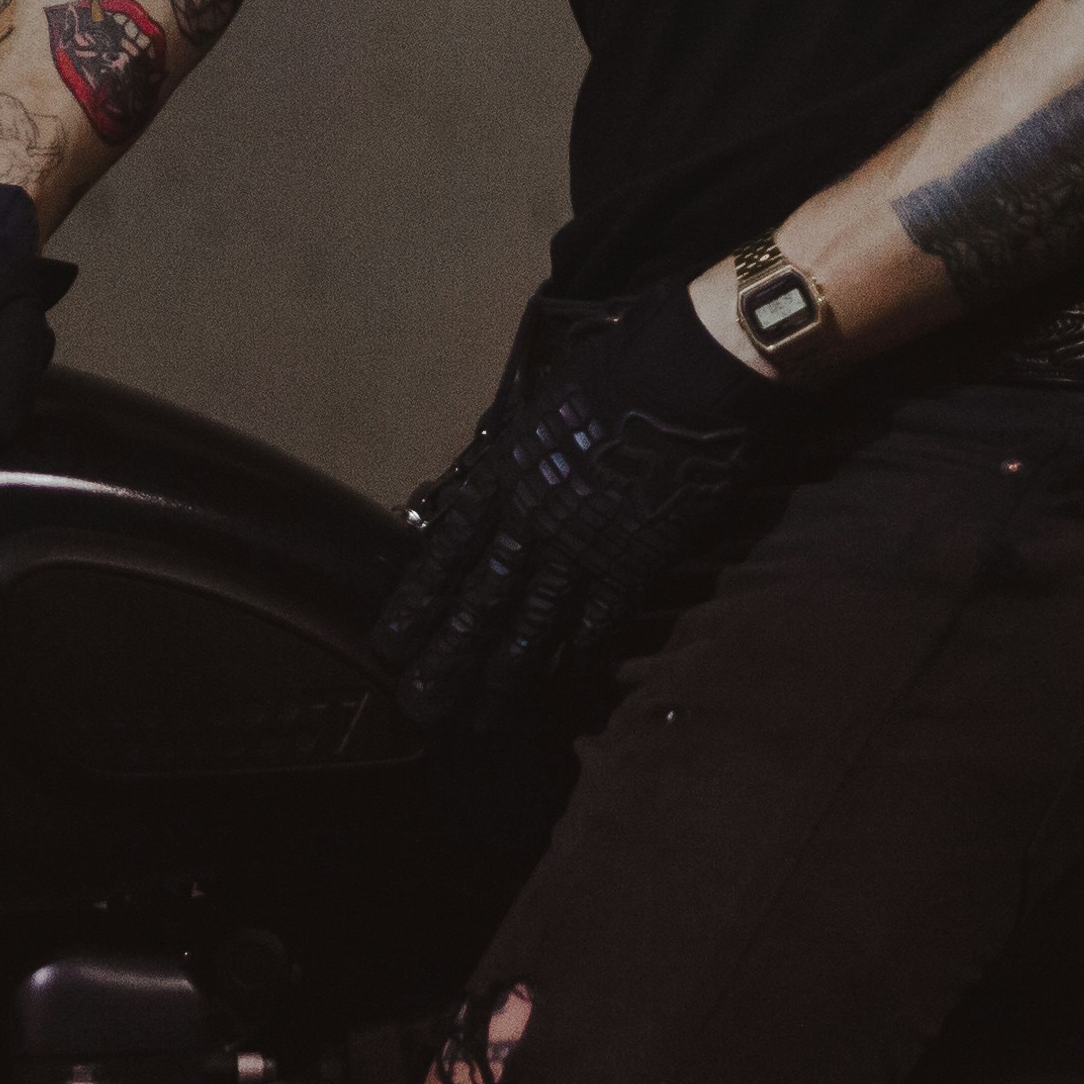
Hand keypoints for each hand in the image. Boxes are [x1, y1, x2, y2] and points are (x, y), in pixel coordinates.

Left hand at [369, 286, 794, 731]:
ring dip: (503, 673)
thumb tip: (485, 486)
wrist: (694, 374)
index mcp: (507, 474)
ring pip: (533, 624)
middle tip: (418, 704)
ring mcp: (585, 548)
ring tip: (478, 716)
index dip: (418, 600)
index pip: (448, 551)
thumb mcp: (546, 404)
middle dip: (448, 657)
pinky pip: (597, 620)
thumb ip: (516, 455)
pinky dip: (576, 652)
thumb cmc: (620, 367)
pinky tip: (559, 680)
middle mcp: (535, 520)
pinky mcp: (635, 562)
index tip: (389, 638)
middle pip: (480, 602)